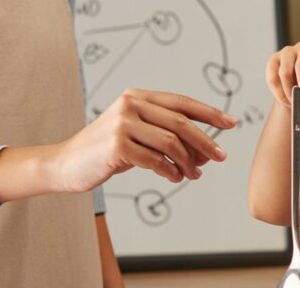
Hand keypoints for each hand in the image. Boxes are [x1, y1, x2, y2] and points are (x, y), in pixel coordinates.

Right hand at [52, 89, 236, 191]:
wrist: (66, 164)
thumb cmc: (107, 151)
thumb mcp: (136, 133)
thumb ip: (165, 132)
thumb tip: (207, 148)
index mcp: (137, 97)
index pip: (182, 102)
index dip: (210, 113)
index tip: (232, 123)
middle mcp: (130, 105)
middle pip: (181, 123)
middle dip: (206, 141)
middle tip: (220, 157)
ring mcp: (122, 124)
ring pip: (172, 143)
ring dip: (188, 162)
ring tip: (193, 174)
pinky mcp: (117, 146)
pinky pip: (157, 160)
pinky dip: (171, 171)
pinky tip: (175, 177)